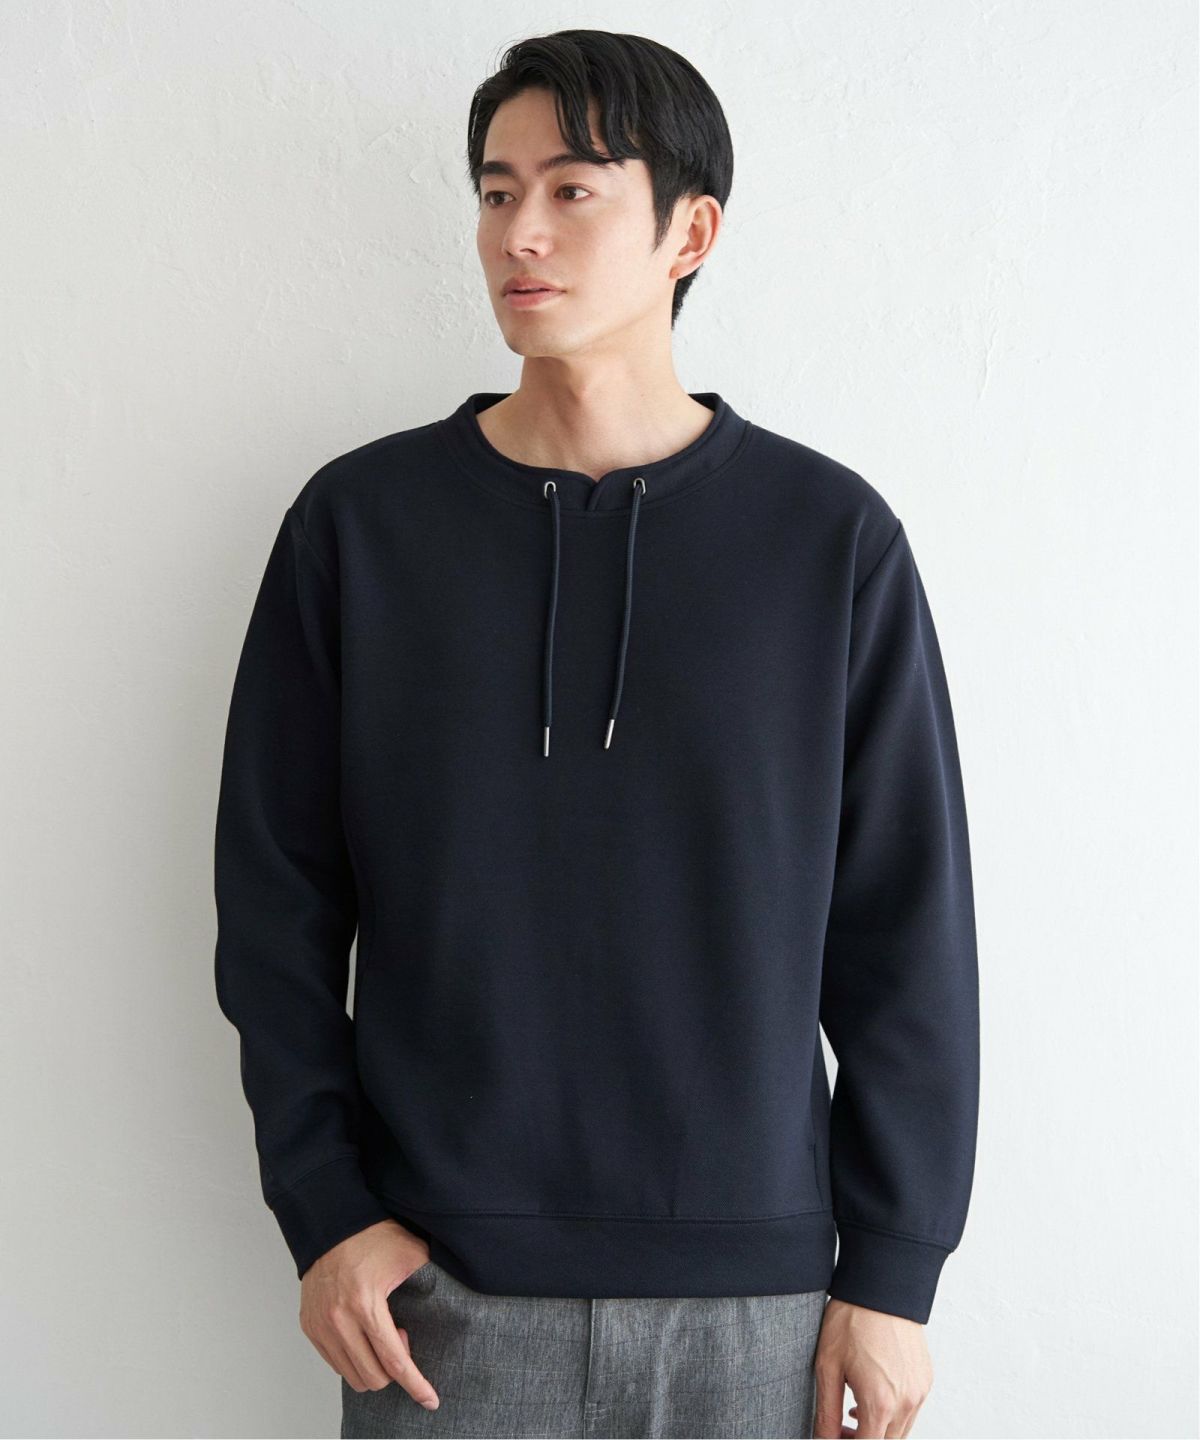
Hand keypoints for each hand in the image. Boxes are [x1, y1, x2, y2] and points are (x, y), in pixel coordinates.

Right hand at [299, 1218, 440, 1409]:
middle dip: (395, 1371)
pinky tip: (364, 1336)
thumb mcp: (411, 1254)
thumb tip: (456, 1302)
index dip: (416, 1384)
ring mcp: (321, 1326)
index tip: (431, 1400)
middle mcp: (339, 1320)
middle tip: (402, 1336)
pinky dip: (354, 1360)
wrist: (333, 1225)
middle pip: (373, 1377)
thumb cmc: (374, 1237)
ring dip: (374, 1368)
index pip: (394, 1361)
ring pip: (352, 1376)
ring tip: (382, 1334)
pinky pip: (336, 1363)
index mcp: (366, 1304)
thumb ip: (432, 1283)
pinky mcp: (309, 1327)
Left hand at [812, 1298, 932, 1437]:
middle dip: (862, 1439)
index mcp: (880, 1403)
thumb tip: (822, 1438)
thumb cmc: (851, 1320)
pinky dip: (893, 1413)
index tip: (833, 1435)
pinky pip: (911, 1410)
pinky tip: (871, 1395)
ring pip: (901, 1430)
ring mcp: (919, 1390)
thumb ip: (826, 1411)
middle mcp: (906, 1402)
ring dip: (878, 1429)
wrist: (881, 1285)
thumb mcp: (828, 1366)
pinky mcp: (925, 1378)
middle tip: (839, 1426)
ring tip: (852, 1410)